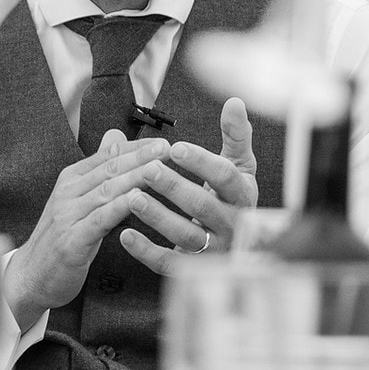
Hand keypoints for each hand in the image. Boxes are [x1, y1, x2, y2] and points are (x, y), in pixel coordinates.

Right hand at [5, 131, 171, 328]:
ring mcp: (67, 216)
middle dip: (140, 157)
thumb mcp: (78, 199)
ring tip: (159, 170)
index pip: (107, 155)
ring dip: (135, 178)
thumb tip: (115, 137)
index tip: (162, 142)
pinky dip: (119, 208)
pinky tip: (138, 201)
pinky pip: (100, 220)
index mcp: (70, 180)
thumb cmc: (60, 237)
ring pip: (107, 191)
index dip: (136, 148)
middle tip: (166, 149)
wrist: (31, 274)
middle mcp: (67, 193)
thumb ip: (98, 169)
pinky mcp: (71, 240)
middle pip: (109, 169)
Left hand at [119, 97, 260, 270]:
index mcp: (243, 195)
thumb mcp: (239, 165)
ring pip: (186, 236)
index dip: (202, 162)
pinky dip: (146, 251)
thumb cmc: (232, 196)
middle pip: (203, 207)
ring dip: (158, 217)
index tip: (176, 148)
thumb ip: (236, 135)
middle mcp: (232, 225)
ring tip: (132, 198)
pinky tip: (124, 234)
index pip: (226, 178)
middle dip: (174, 187)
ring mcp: (214, 249)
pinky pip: (170, 263)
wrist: (240, 242)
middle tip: (147, 169)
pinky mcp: (194, 267)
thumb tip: (234, 102)